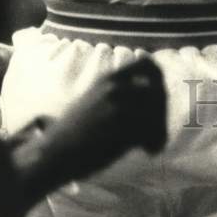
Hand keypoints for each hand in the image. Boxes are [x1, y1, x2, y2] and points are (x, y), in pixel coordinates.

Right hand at [39, 57, 166, 183]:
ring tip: (150, 143)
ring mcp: (120, 106)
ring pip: (158, 111)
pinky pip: (153, 131)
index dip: (159, 79)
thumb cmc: (71, 131)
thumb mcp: (91, 99)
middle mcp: (117, 87)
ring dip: (159, 128)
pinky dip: (156, 141)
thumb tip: (145, 93)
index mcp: (109, 78)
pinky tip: (148, 150)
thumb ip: (115, 92)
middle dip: (161, 110)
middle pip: (158, 89)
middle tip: (156, 128)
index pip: (147, 64)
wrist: (55, 152)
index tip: (159, 97)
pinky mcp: (124, 127)